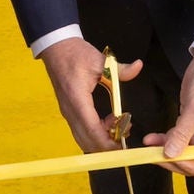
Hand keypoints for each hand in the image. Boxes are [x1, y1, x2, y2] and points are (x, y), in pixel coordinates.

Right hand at [39, 38, 142, 153]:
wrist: (56, 49)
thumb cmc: (74, 54)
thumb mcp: (100, 59)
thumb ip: (120, 69)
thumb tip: (137, 67)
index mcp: (78, 99)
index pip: (92, 129)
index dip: (107, 141)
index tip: (123, 143)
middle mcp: (70, 110)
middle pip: (87, 140)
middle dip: (107, 144)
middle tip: (125, 135)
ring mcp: (68, 113)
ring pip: (83, 139)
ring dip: (101, 140)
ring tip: (117, 127)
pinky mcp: (69, 112)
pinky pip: (81, 131)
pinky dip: (95, 134)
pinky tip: (107, 122)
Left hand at [147, 49, 193, 179]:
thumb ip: (182, 135)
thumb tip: (170, 154)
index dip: (187, 166)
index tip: (170, 158)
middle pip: (190, 161)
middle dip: (172, 158)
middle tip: (154, 154)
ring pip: (180, 149)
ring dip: (164, 149)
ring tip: (149, 145)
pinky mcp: (189, 123)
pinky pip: (176, 137)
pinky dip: (164, 139)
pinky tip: (152, 138)